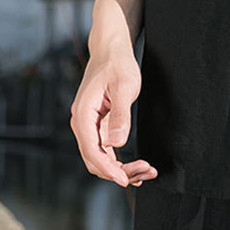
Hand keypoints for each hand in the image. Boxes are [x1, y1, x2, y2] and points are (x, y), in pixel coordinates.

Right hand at [69, 50, 157, 186]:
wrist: (111, 50)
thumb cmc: (117, 64)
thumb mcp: (123, 87)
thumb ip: (120, 115)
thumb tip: (117, 144)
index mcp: (83, 116)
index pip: (92, 152)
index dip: (108, 169)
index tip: (126, 180)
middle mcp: (82, 124)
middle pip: (95, 159)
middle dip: (118, 172)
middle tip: (146, 173)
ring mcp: (89, 125)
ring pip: (101, 157)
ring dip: (121, 168)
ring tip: (147, 172)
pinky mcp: (99, 124)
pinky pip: (106, 149)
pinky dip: (120, 160)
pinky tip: (137, 166)